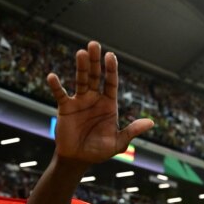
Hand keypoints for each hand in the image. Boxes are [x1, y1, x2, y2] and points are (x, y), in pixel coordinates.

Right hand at [47, 41, 152, 164]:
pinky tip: (53, 77)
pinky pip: (60, 95)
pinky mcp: (66, 108)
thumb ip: (132, 131)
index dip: (111, 69)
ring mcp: (80, 101)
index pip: (111, 83)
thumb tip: (151, 123)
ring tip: (81, 53)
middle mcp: (95, 99)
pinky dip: (56, 86)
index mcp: (109, 104)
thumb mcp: (119, 142)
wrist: (79, 158)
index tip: (110, 55)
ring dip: (81, 67)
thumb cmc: (100, 150)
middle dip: (96, 61)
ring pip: (81, 80)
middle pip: (96, 76)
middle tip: (94, 44)